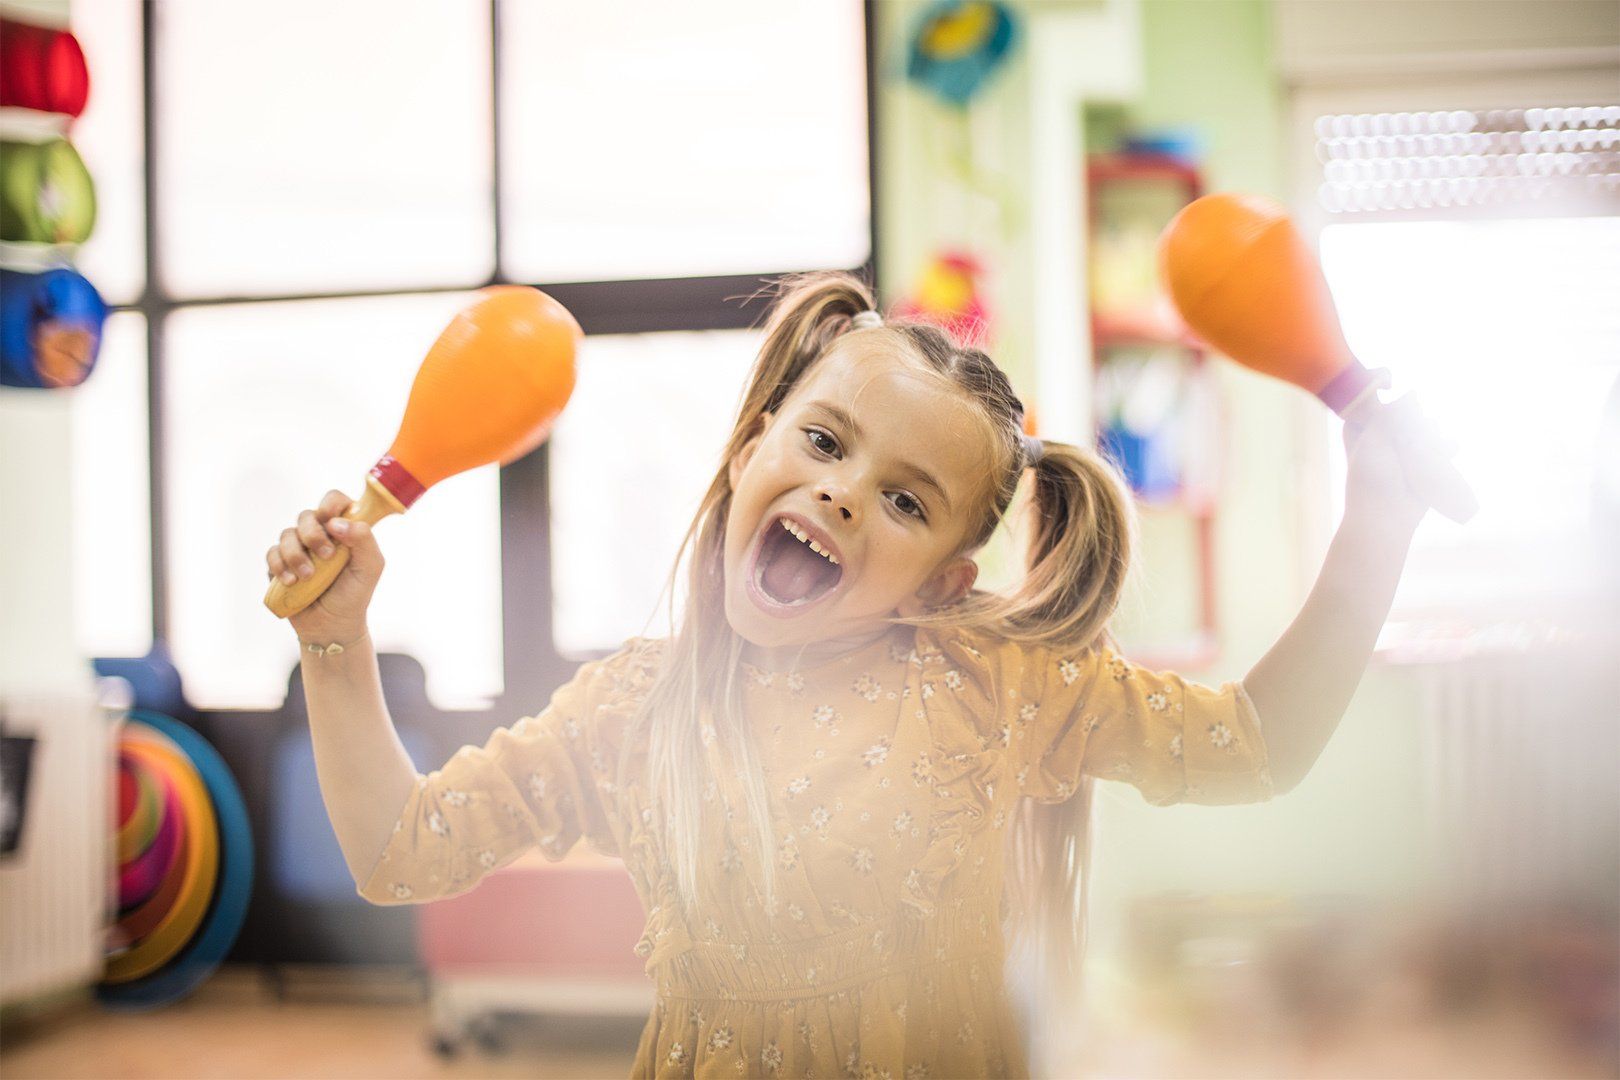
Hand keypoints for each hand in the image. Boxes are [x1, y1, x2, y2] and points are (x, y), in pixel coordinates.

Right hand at [265, 489, 384, 644]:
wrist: (332, 625)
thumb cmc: (355, 594)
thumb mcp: (370, 567)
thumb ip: (364, 540)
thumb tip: (336, 523)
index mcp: (343, 530)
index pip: (334, 500)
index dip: (331, 503)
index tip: (332, 520)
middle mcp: (320, 535)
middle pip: (307, 515)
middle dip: (313, 534)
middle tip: (327, 556)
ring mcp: (298, 548)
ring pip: (287, 534)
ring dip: (296, 555)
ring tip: (308, 577)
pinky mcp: (281, 564)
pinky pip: (272, 553)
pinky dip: (280, 565)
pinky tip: (292, 581)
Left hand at [1343, 393, 1432, 537]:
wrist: (1386, 515)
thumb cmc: (1371, 478)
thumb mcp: (1373, 441)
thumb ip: (1390, 415)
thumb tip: (1412, 393)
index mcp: (1360, 428)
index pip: (1373, 398)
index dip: (1381, 386)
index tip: (1388, 380)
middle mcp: (1383, 436)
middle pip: (1406, 411)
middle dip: (1413, 417)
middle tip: (1405, 433)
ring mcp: (1405, 449)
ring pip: (1427, 426)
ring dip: (1431, 431)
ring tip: (1420, 448)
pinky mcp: (1425, 462)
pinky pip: (1443, 445)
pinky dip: (1445, 446)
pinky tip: (1442, 452)